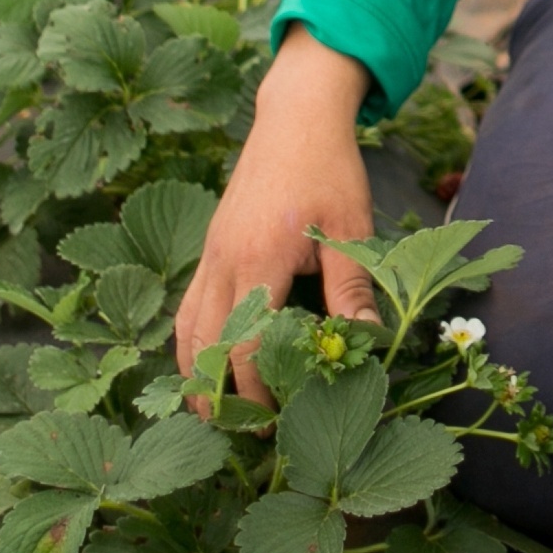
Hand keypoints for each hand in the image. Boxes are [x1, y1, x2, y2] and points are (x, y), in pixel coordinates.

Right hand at [174, 26, 377, 403]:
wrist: (295, 116)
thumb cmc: (329, 169)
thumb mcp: (351, 228)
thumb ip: (353, 289)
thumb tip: (366, 344)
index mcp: (259, 259)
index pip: (247, 346)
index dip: (257, 392)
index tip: (274, 426)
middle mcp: (224, 261)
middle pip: (206, 347)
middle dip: (220, 396)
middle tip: (243, 437)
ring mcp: (210, 254)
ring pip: (187, 329)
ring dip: (196, 376)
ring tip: (215, 415)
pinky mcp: (209, 247)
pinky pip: (187, 305)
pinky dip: (190, 343)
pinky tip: (204, 365)